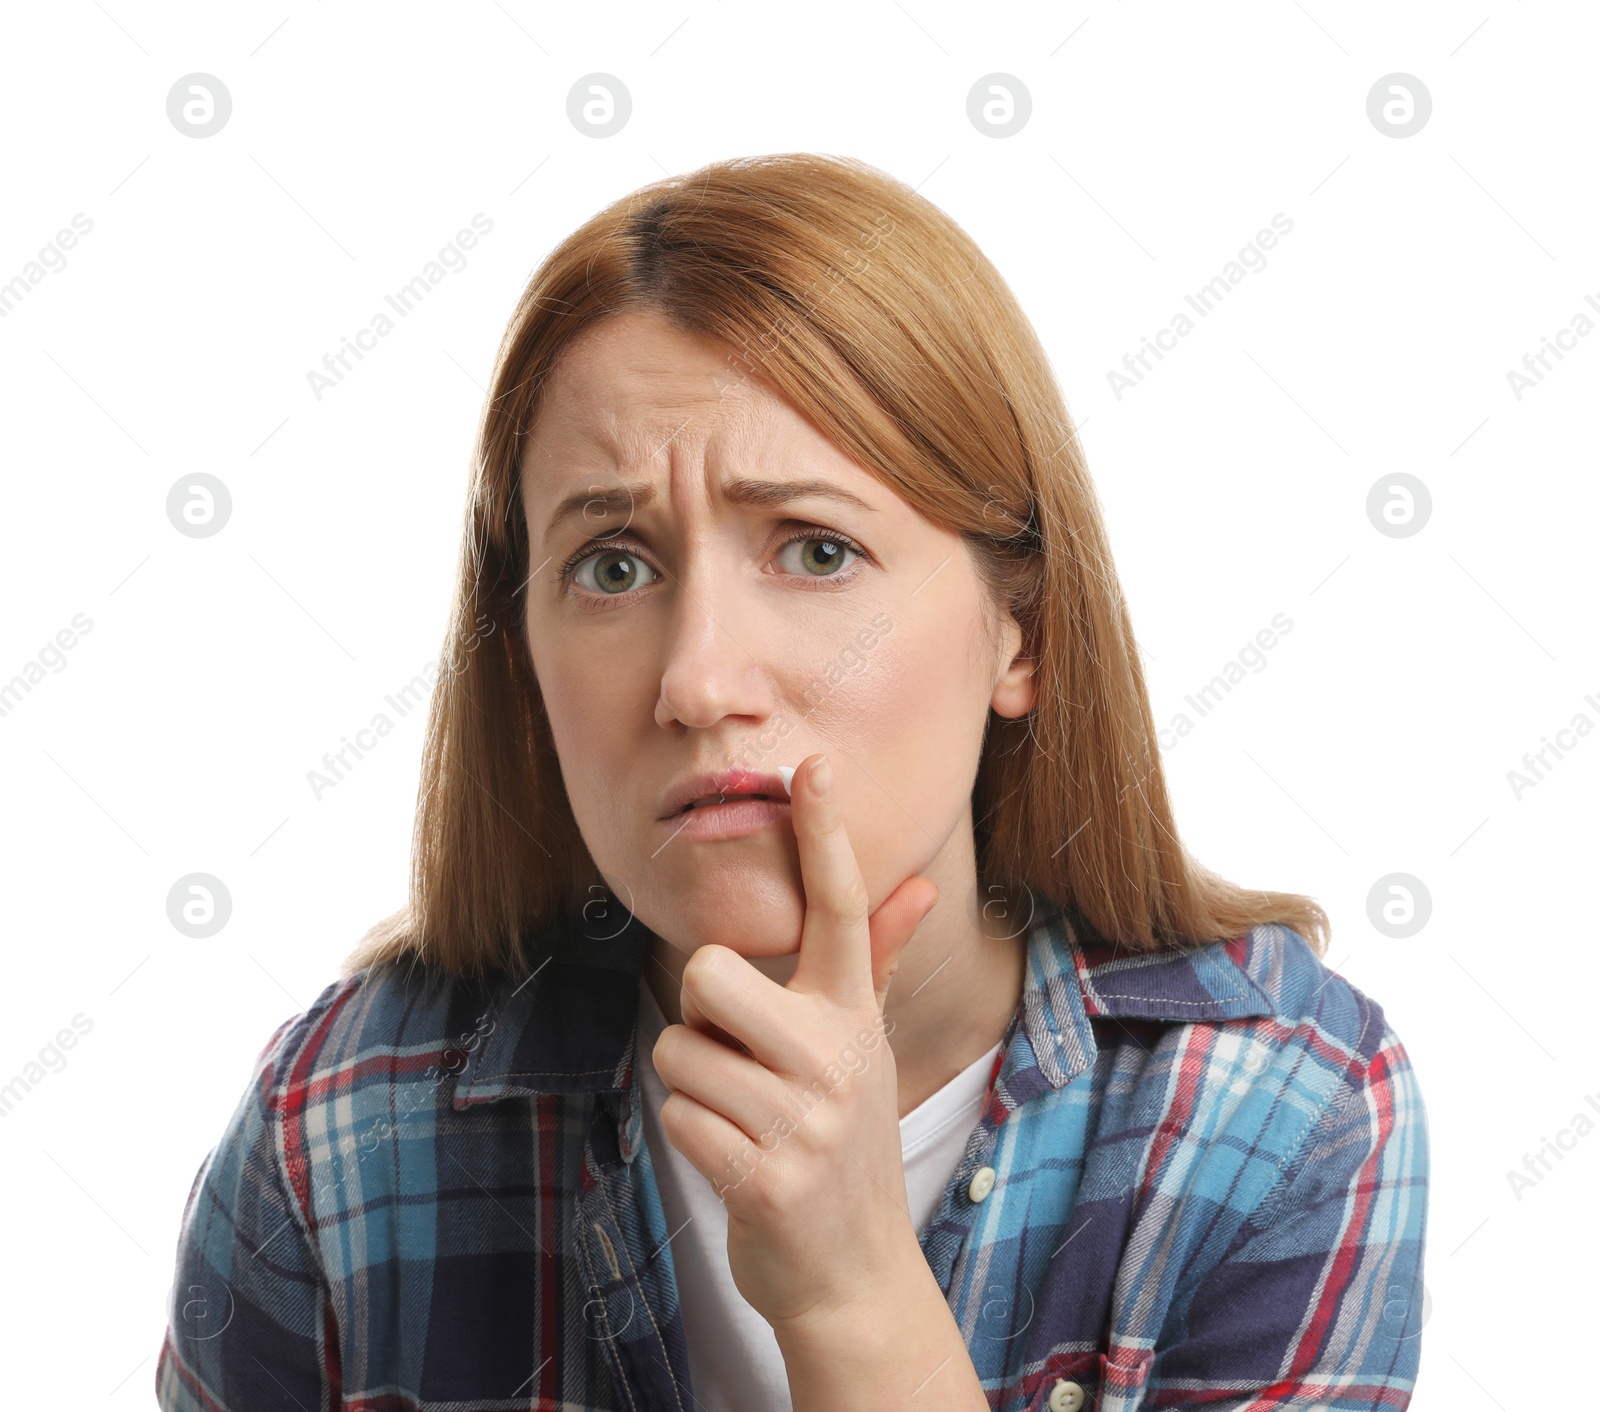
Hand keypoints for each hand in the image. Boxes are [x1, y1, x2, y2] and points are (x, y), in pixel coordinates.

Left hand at [649, 750, 938, 1334]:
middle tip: (741, 1058)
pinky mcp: (767, 1178)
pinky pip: (676, 1114)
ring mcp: (806, 1119)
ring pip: (681, 1048)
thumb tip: (922, 884)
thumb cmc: (841, 1141)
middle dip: (703, 1012)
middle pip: (708, 970)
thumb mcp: (863, 1048)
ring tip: (743, 1119)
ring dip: (694, 1087)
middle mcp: (837, 1054)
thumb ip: (877, 960)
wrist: (855, 1274)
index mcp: (853, 1013)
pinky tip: (734, 1159)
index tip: (813, 764)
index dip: (825, 832)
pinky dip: (689, 1136)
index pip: (841, 904)